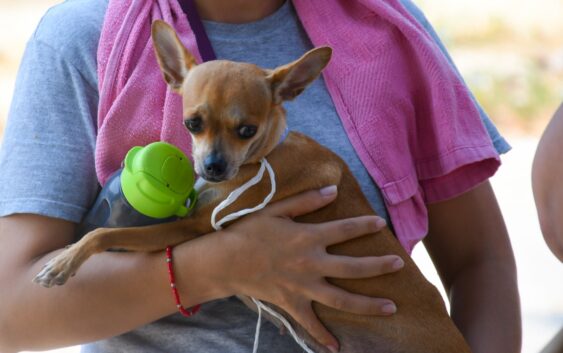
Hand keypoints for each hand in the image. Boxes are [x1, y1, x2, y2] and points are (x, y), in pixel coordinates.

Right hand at [207, 185, 403, 349]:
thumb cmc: (249, 232)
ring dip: (368, 304)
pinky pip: (310, 323)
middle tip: (399, 264)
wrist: (225, 261)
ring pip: (342, 299)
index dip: (365, 225)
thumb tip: (333, 190)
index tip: (381, 224)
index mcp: (309, 238)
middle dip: (379, 266)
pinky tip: (337, 347)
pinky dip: (323, 336)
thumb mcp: (277, 211)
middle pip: (353, 267)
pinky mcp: (292, 303)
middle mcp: (311, 264)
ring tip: (391, 306)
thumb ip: (306, 201)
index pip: (345, 230)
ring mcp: (303, 287)